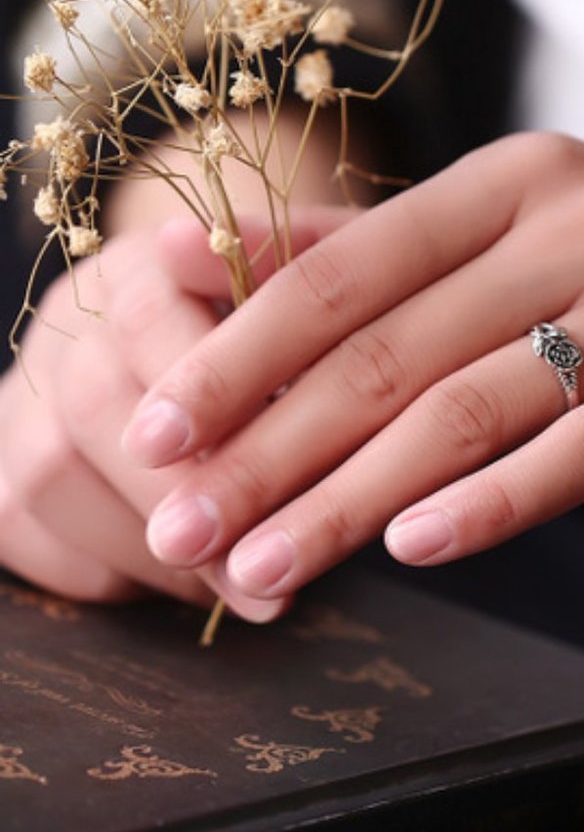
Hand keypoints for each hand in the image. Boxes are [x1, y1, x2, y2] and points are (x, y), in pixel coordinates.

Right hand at [0, 208, 348, 616]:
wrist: (211, 376)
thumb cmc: (285, 349)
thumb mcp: (306, 309)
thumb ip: (275, 282)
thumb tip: (188, 248)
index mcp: (140, 271)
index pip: (147, 316)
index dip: (208, 392)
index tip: (282, 456)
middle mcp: (69, 327)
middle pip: (93, 402)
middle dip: (188, 493)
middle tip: (267, 559)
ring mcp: (25, 398)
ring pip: (49, 474)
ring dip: (148, 546)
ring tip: (238, 583)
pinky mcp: (4, 471)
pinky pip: (20, 526)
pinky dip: (107, 569)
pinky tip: (186, 583)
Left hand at [123, 132, 583, 612]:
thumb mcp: (532, 224)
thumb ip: (397, 248)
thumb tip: (248, 269)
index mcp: (511, 180)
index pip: (343, 271)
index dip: (237, 354)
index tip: (155, 432)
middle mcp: (575, 221)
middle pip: (387, 350)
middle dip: (268, 448)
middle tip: (181, 529)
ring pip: (470, 408)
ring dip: (352, 499)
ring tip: (265, 569)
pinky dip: (496, 500)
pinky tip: (417, 547)